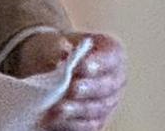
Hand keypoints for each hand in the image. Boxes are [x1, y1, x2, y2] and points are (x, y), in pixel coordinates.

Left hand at [9, 31, 125, 129]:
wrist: (49, 66)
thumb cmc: (56, 50)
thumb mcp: (54, 42)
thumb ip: (57, 47)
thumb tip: (61, 54)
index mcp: (111, 54)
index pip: (112, 56)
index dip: (98, 63)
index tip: (81, 66)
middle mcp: (115, 79)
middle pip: (107, 86)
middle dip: (89, 88)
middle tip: (73, 89)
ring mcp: (108, 101)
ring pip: (99, 108)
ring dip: (79, 109)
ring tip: (60, 108)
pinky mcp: (96, 119)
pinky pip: (89, 125)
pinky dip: (73, 124)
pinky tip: (57, 120)